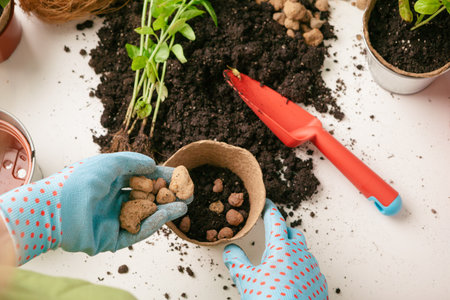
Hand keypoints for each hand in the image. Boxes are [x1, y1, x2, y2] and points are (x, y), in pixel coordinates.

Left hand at [0, 152, 189, 264]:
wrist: (54, 211)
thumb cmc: (77, 182)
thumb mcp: (109, 163)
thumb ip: (133, 162)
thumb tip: (153, 164)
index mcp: (108, 181)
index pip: (140, 177)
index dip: (159, 175)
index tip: (177, 175)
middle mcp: (111, 199)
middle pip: (145, 196)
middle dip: (166, 193)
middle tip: (186, 191)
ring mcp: (113, 219)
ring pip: (145, 213)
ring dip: (166, 208)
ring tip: (185, 202)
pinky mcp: (114, 238)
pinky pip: (139, 229)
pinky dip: (156, 221)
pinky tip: (171, 212)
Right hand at [223, 199, 327, 298]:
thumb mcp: (246, 280)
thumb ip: (236, 261)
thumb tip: (230, 250)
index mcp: (281, 248)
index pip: (275, 221)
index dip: (269, 209)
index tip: (266, 203)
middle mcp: (300, 254)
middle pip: (293, 233)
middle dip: (283, 230)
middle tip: (273, 233)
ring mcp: (312, 269)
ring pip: (303, 251)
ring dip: (292, 251)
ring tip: (280, 261)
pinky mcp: (320, 283)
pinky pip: (310, 269)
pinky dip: (300, 268)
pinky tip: (291, 278)